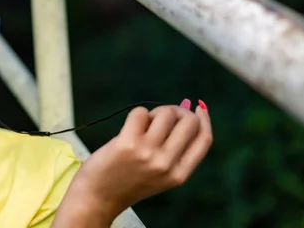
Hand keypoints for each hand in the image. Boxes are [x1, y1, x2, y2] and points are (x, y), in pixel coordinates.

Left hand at [54, 100, 212, 225]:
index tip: (198, 107)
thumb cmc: (129, 179)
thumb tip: (188, 106)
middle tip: (162, 116)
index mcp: (179, 175)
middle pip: (189, 122)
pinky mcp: (128, 143)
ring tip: (142, 126)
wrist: (98, 196)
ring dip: (154, 113)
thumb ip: (176, 146)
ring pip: (166, 113)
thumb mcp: (160, 172)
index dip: (204, 119)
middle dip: (178, 111)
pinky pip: (141, 112)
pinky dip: (137, 114)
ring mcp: (148, 153)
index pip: (205, 139)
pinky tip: (129, 128)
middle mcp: (167, 164)